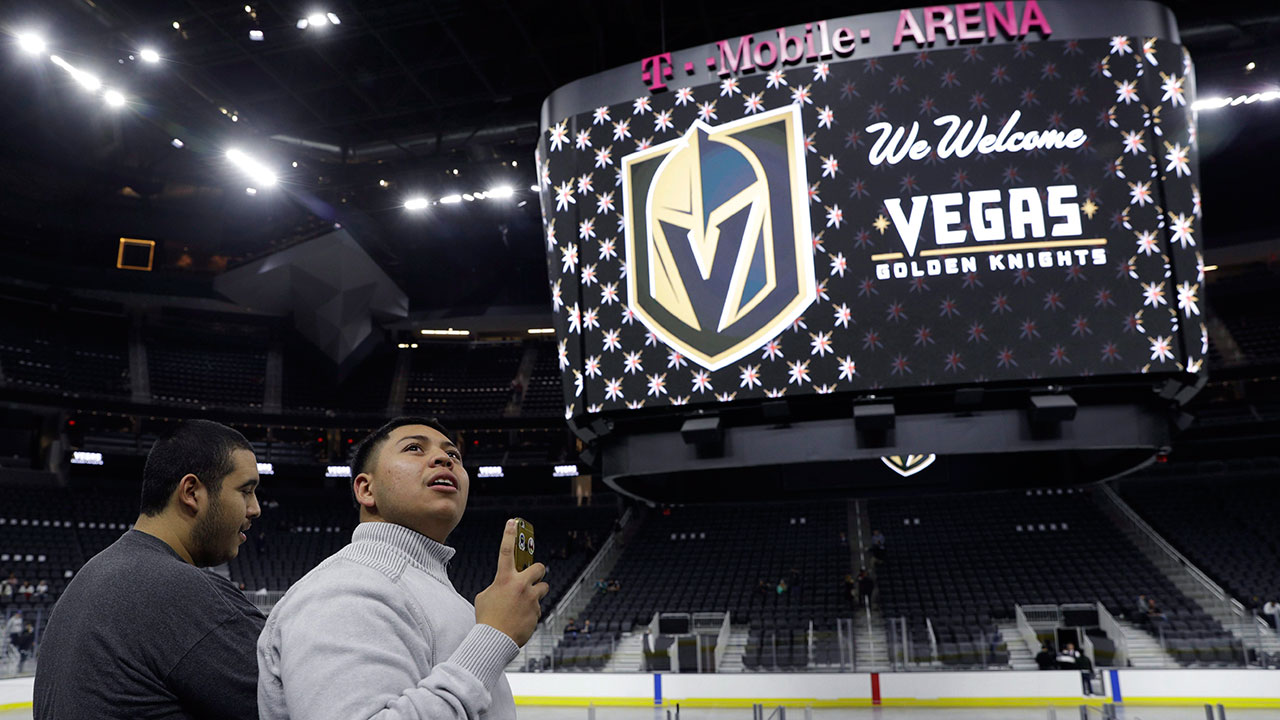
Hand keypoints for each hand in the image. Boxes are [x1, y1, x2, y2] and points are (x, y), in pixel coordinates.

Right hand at [475, 519, 548, 646]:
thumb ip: (497, 587)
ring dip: (537, 592)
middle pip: (539, 568)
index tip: (513, 522)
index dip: (509, 534)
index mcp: (503, 579)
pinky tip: (521, 619)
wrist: (495, 640)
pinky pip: (538, 606)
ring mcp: (531, 598)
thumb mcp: (485, 597)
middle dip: (538, 571)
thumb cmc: (487, 618)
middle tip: (533, 576)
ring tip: (525, 602)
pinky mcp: (537, 611)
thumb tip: (506, 586)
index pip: (506, 551)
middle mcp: (520, 585)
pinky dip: (532, 611)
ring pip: (543, 587)